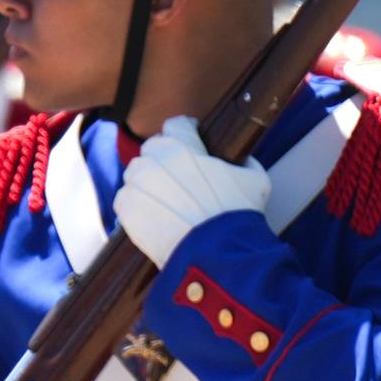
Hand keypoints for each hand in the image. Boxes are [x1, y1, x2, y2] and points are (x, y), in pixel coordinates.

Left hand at [116, 116, 268, 264]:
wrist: (216, 254)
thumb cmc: (238, 214)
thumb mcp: (254, 179)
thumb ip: (243, 162)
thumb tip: (241, 159)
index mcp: (181, 147)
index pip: (176, 126)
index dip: (185, 134)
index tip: (189, 143)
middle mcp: (153, 161)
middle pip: (152, 150)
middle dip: (164, 160)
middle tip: (178, 179)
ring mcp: (136, 185)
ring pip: (136, 175)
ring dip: (148, 183)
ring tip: (168, 202)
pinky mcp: (126, 210)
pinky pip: (126, 200)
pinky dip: (137, 206)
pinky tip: (156, 217)